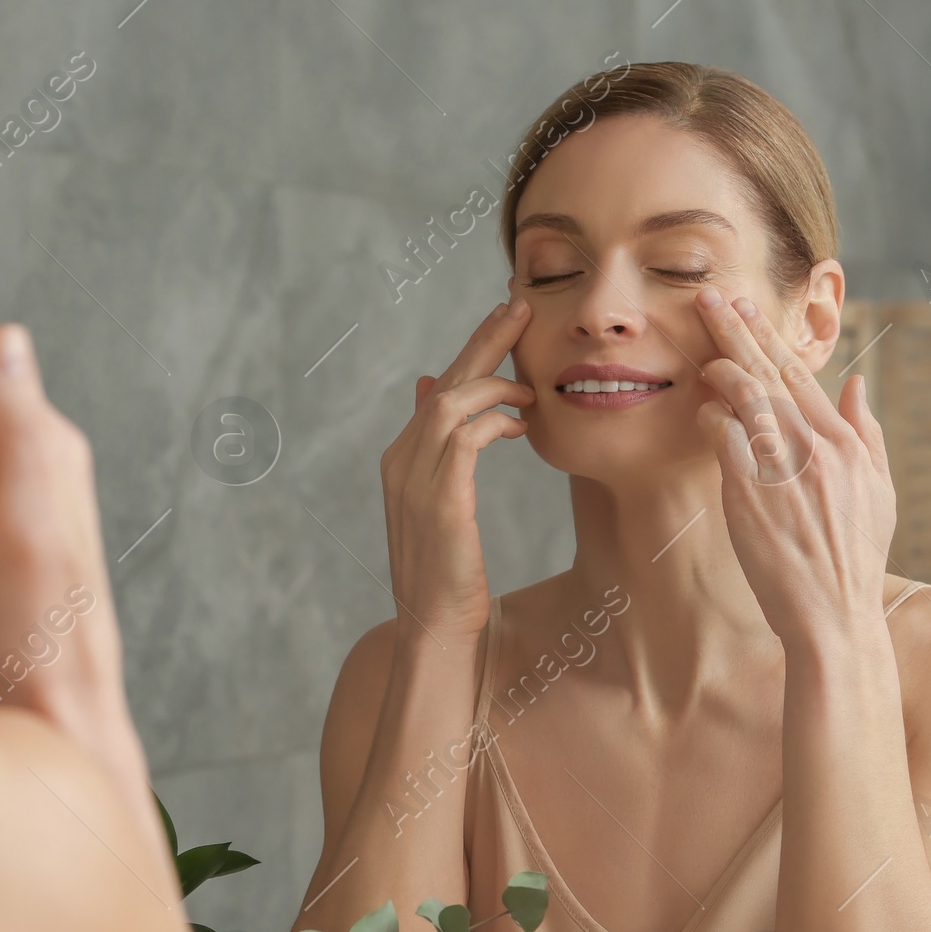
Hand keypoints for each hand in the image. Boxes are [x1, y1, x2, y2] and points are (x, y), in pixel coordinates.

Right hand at [379, 292, 534, 645]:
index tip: (504, 320)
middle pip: (444, 383)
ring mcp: (415, 479)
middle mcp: (401, 460)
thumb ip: (440, 446)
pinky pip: (465, 437)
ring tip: (530, 374)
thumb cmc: (449, 571)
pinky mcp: (440, 499)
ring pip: (452, 402)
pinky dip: (495, 421)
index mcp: (401, 457)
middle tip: (518, 305)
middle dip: (483, 341)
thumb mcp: (442, 500)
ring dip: (493, 380)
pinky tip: (521, 423)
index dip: (472, 351)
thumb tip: (431, 388)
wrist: (435, 626)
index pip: (439, 389)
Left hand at [694, 287, 895, 649]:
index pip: (802, 375)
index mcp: (846, 444)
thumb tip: (857, 384)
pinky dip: (711, 418)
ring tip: (703, 357)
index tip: (748, 311)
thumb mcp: (879, 492)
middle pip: (770, 373)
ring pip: (745, 398)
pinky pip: (724, 438)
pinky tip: (703, 411)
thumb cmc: (853, 559)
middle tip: (711, 300)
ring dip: (720, 371)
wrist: (832, 614)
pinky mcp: (752, 493)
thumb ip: (868, 432)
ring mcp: (784, 469)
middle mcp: (817, 449)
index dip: (771, 338)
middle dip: (737, 331)